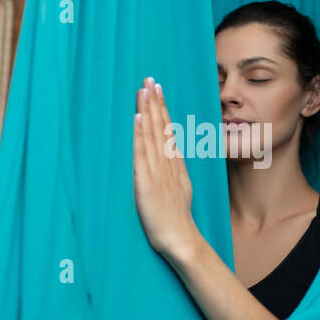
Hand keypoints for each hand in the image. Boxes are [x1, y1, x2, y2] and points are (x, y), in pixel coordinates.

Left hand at [133, 76, 197, 261]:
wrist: (181, 239)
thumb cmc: (177, 219)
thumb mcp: (181, 189)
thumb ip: (174, 172)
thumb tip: (170, 158)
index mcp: (175, 165)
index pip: (167, 130)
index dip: (162, 109)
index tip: (157, 89)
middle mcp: (167, 164)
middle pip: (160, 127)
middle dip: (154, 102)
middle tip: (149, 79)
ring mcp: (158, 172)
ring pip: (152, 135)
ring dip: (147, 111)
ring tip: (143, 90)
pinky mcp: (147, 183)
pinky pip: (142, 155)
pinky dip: (140, 135)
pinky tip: (138, 118)